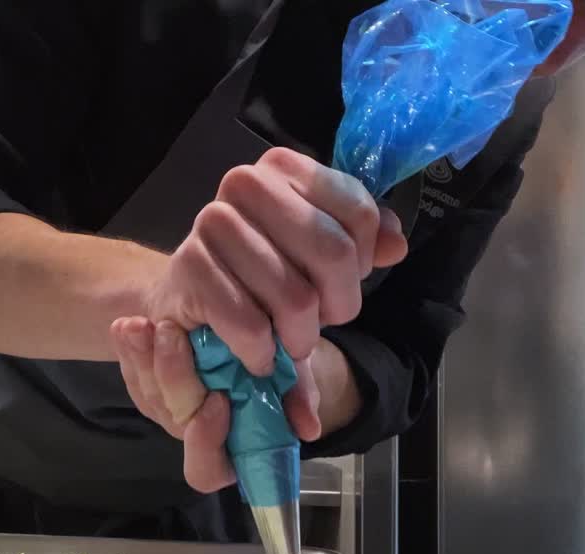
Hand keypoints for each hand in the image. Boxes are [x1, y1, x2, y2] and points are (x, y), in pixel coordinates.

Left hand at [111, 317, 322, 492]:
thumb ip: (297, 398)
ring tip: (140, 325)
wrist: (239, 326)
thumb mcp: (289, 371)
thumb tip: (308, 427)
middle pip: (174, 418)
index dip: (206, 444)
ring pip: (148, 394)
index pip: (205, 470)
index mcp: (229, 447)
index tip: (219, 402)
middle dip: (172, 377)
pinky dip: (128, 349)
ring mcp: (168, 408)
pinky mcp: (147, 382)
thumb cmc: (271, 357)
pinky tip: (126, 325)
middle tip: (170, 334)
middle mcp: (196, 433)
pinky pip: (132, 372)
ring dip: (141, 359)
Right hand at [143, 147, 406, 374]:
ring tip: (291, 341)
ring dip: (301, 336)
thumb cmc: (263, 271)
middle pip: (333, 252)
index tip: (343, 280)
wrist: (191, 299)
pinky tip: (260, 355)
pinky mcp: (188, 268)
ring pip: (295, 296)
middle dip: (339, 303)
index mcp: (284, 167)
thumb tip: (396, 245)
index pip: (359, 214)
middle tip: (323, 321)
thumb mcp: (318, 252)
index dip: (362, 262)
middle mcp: (245, 182)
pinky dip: (262, 352)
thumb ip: (363, 242)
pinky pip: (249, 323)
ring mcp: (212, 222)